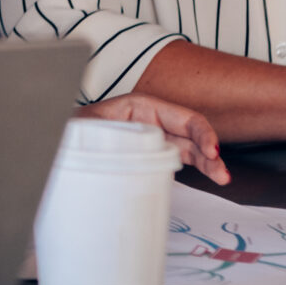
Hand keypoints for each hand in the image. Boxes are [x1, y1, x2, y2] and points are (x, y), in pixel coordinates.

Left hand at [79, 94, 229, 184]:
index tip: (209, 151)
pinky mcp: (154, 153)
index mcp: (140, 107)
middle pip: (191, 134)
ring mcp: (155, 136)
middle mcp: (152, 119)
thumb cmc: (73, 128)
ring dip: (209, 162)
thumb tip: (104, 142)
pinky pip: (181, 157)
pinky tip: (211, 175)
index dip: (200, 133)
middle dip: (210, 152)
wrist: (62, 138)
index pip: (180, 116)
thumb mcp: (83, 126)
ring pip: (190, 147)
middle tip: (221, 173)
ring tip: (223, 177)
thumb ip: (96, 131)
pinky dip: (197, 167)